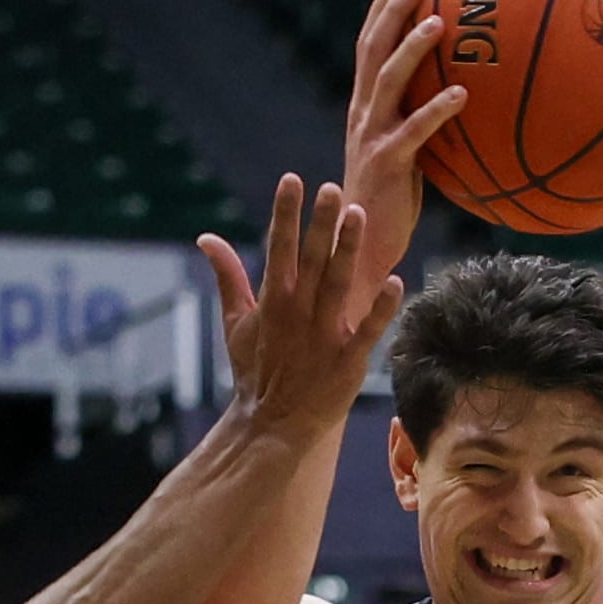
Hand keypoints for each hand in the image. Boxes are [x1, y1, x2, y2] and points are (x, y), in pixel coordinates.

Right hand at [198, 176, 405, 440]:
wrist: (272, 424)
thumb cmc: (256, 370)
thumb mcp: (235, 322)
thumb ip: (227, 276)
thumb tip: (206, 238)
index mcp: (271, 299)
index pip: (278, 247)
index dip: (285, 213)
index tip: (293, 179)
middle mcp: (297, 312)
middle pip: (311, 259)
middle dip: (320, 222)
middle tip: (332, 187)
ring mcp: (324, 335)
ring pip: (338, 284)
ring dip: (348, 250)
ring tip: (358, 215)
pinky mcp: (348, 360)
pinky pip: (368, 330)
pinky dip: (381, 308)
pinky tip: (396, 281)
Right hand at [344, 0, 466, 283]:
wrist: (357, 250)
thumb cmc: (388, 209)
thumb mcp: (405, 160)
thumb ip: (421, 130)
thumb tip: (461, 107)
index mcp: (363, 112)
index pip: (367, 51)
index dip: (380, 14)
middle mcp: (362, 117)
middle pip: (372, 52)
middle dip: (391, 13)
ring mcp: (371, 138)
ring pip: (388, 81)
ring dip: (412, 49)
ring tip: (439, 23)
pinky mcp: (387, 164)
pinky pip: (414, 130)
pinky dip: (436, 110)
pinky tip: (462, 94)